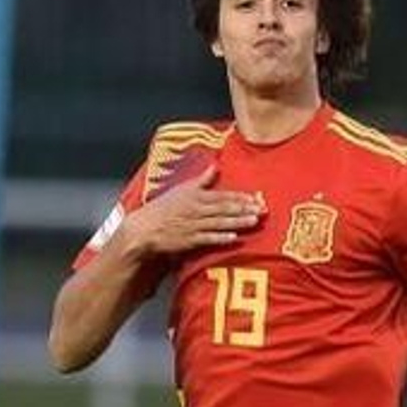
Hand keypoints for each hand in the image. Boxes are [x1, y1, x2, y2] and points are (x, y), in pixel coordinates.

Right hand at [119, 165, 262, 256]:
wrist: (144, 228)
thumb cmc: (163, 208)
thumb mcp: (182, 189)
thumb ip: (202, 179)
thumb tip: (215, 165)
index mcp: (196, 196)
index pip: (222, 195)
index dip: (240, 197)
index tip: (257, 198)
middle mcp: (196, 209)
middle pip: (224, 208)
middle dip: (244, 209)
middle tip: (262, 210)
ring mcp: (193, 225)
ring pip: (219, 222)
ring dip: (237, 222)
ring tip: (254, 221)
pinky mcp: (188, 240)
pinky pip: (207, 239)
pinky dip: (220, 238)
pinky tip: (234, 238)